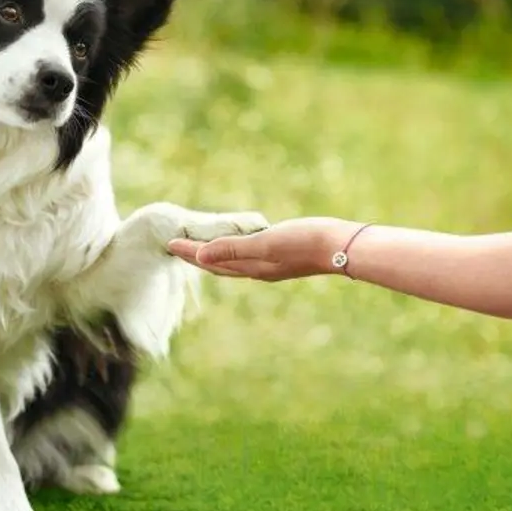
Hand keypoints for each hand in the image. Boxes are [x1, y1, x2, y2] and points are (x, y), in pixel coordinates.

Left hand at [166, 217, 366, 281]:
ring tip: (200, 249)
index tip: (169, 244)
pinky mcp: (283, 257)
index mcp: (251, 267)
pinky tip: (239, 246)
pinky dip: (235, 252)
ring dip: (214, 256)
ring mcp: (271, 265)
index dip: (189, 253)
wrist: (342, 246)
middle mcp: (258, 269)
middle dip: (196, 256)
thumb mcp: (266, 242)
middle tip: (175, 247)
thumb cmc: (305, 241)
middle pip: (218, 265)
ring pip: (233, 262)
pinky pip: (249, 256)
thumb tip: (200, 256)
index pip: (211, 261)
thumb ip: (234, 248)